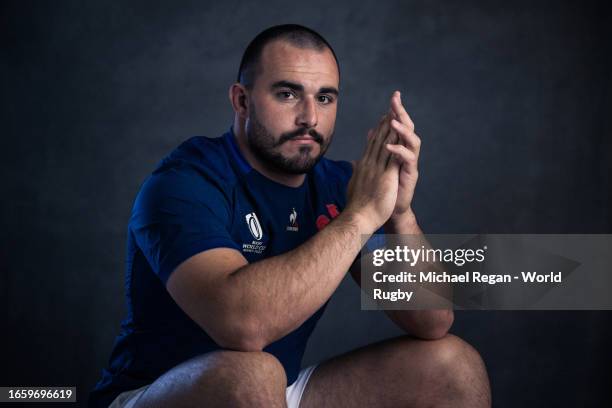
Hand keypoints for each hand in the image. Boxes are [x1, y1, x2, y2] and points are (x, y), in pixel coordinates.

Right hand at [345, 113, 398, 232]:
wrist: (358, 217)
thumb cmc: (356, 205)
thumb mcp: (355, 183)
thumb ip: (356, 171)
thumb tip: (355, 164)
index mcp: (363, 165)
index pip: (372, 143)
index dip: (380, 128)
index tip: (385, 116)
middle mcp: (369, 163)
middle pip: (379, 137)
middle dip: (387, 120)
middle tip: (392, 105)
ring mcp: (377, 168)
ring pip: (386, 142)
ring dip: (393, 126)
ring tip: (398, 112)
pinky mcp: (386, 176)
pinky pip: (393, 155)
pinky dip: (397, 142)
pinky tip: (402, 132)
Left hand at [385, 91, 420, 223]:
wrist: (389, 208)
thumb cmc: (385, 186)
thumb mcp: (378, 163)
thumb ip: (375, 147)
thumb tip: (370, 133)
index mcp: (398, 149)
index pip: (398, 126)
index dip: (396, 112)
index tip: (393, 98)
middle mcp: (406, 153)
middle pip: (407, 128)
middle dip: (402, 113)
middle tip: (396, 100)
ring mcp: (410, 163)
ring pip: (412, 141)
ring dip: (402, 130)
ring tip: (393, 122)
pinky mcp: (410, 174)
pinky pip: (408, 160)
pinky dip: (399, 152)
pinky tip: (390, 147)